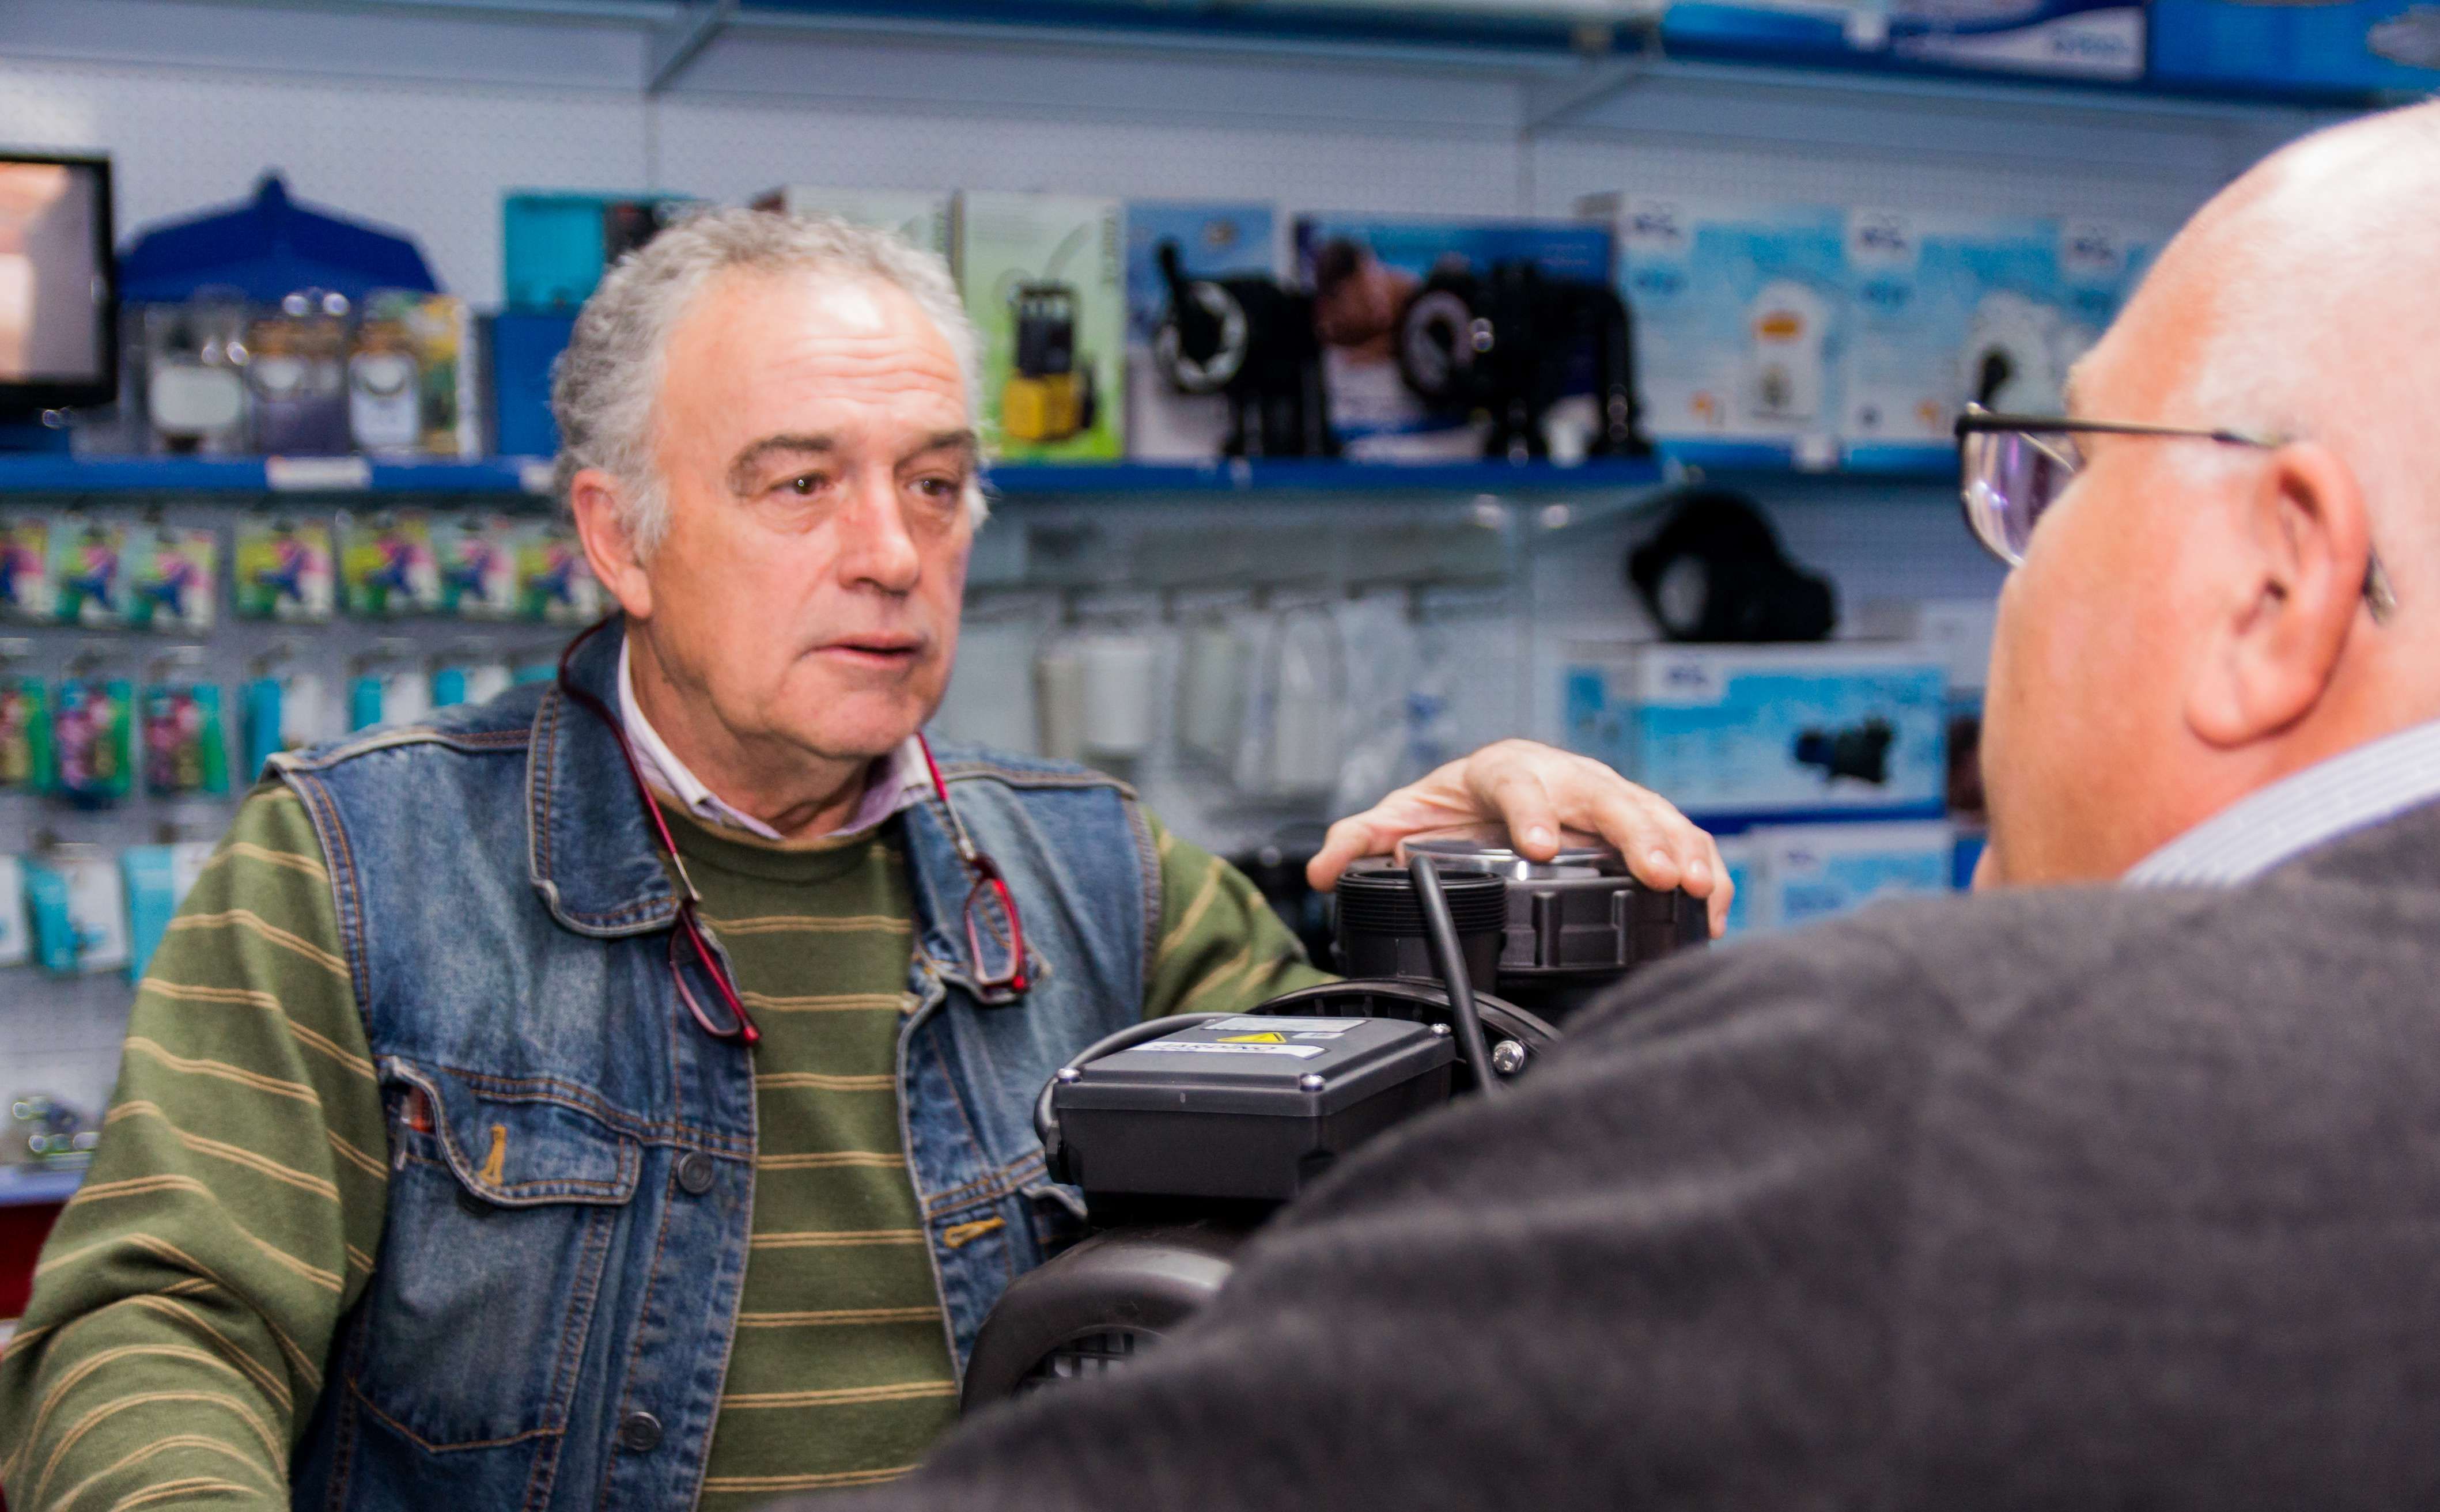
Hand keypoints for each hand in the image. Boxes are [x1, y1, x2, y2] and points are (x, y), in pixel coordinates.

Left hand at [1307, 739, 1732, 937]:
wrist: (1493, 789)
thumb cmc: (1456, 803)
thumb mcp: (1402, 815)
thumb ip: (1361, 840)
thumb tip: (1322, 867)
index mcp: (1503, 770)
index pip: (1518, 784)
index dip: (1530, 812)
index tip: (1540, 847)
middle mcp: (1562, 777)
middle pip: (1603, 798)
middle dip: (1632, 834)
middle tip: (1652, 870)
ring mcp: (1604, 798)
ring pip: (1650, 815)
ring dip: (1676, 850)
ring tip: (1693, 887)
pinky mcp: (1635, 823)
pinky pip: (1676, 838)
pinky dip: (1698, 868)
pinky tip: (1710, 904)